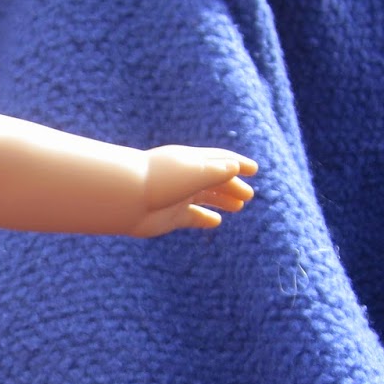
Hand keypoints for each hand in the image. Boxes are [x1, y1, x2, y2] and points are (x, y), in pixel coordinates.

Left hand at [135, 146, 255, 236]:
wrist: (128, 199)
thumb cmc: (162, 181)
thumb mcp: (196, 173)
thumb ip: (217, 171)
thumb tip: (235, 167)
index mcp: (192, 161)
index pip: (220, 160)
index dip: (238, 164)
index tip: (255, 169)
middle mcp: (185, 177)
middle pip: (214, 180)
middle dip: (232, 186)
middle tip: (248, 195)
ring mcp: (178, 197)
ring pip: (205, 198)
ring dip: (222, 201)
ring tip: (238, 207)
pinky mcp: (170, 217)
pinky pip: (192, 217)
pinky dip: (204, 219)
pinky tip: (215, 222)